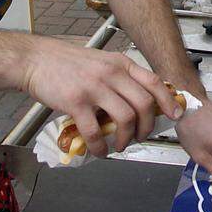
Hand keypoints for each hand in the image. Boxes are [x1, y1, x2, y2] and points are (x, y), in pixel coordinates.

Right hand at [21, 37, 182, 157]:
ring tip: (121, 145)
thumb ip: (120, 78)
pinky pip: (95, 131)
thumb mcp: (102, 62)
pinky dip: (100, 147)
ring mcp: (94, 87)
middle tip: (142, 137)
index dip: (168, 101)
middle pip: (144, 104)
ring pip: (125, 118)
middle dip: (148, 126)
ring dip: (127, 138)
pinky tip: (99, 151)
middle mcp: (111, 73)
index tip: (175, 115)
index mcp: (120, 63)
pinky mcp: (76, 102)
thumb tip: (139, 103)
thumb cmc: (68, 63)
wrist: (36, 60)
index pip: (153, 82)